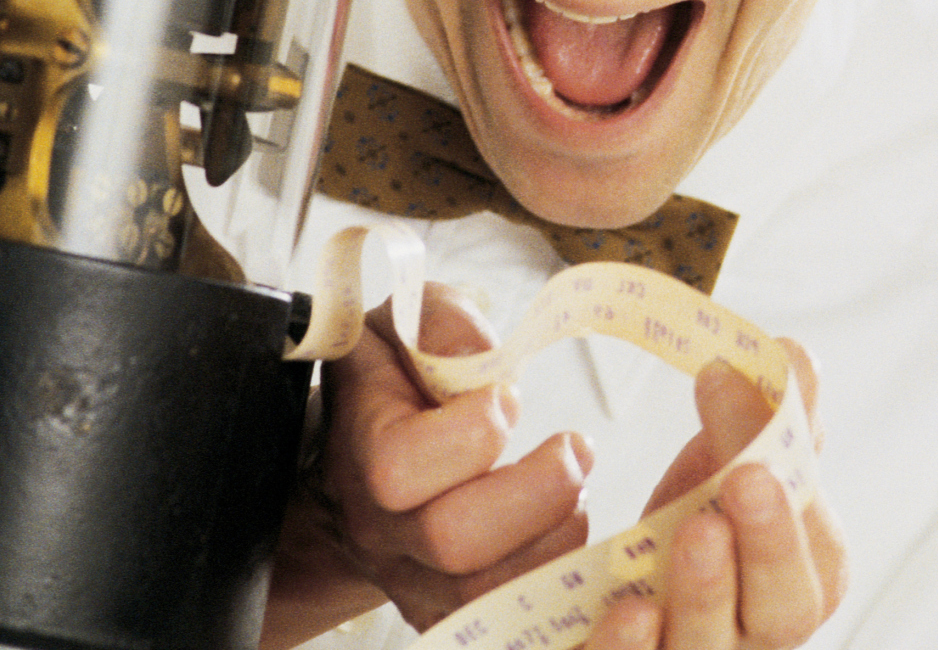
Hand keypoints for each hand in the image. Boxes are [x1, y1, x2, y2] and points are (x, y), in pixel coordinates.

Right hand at [260, 284, 593, 647]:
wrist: (362, 456)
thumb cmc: (394, 383)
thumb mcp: (407, 322)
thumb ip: (443, 324)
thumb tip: (481, 363)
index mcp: (360, 449)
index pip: (399, 467)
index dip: (472, 430)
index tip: (509, 397)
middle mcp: (379, 528)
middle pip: (453, 541)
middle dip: (538, 490)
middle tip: (574, 449)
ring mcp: (412, 579)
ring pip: (489, 590)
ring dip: (559, 533)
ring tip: (577, 484)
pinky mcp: (448, 609)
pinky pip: (510, 615)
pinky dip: (556, 572)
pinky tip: (567, 524)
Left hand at [589, 340, 844, 649]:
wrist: (635, 588)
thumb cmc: (702, 529)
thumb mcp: (734, 467)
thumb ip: (768, 416)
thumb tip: (789, 352)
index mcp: (802, 581)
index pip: (812, 550)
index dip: (793, 506)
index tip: (762, 455)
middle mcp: (756, 635)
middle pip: (779, 612)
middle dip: (768, 546)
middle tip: (746, 480)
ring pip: (709, 646)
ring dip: (705, 592)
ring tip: (694, 532)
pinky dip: (629, 647)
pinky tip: (628, 609)